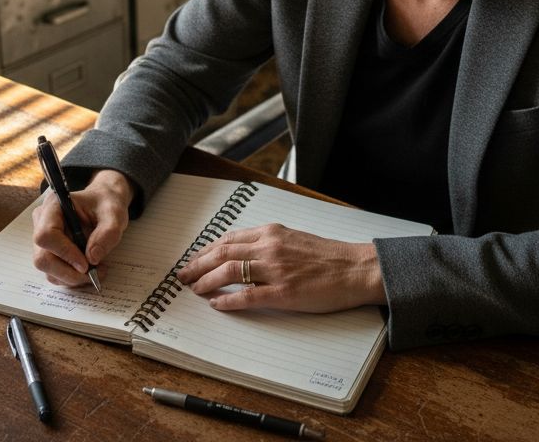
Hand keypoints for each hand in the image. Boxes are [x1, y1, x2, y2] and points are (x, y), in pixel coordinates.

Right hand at [31, 169, 132, 286]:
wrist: (103, 206)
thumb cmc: (106, 205)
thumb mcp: (114, 214)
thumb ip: (108, 233)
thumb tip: (92, 258)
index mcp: (53, 206)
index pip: (46, 235)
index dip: (65, 253)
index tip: (87, 264)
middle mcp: (42, 222)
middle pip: (43, 258)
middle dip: (69, 272)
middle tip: (94, 274)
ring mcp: (44, 240)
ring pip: (48, 269)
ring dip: (72, 277)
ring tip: (96, 271)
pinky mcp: (49, 252)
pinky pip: (54, 273)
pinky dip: (71, 278)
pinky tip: (88, 270)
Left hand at [176, 223, 385, 312]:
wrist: (356, 269)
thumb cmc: (328, 256)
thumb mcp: (294, 238)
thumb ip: (268, 243)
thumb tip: (242, 252)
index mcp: (271, 232)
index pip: (228, 239)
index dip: (205, 250)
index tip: (193, 260)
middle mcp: (270, 247)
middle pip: (222, 253)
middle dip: (197, 266)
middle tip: (183, 276)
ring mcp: (276, 270)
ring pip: (229, 272)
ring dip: (206, 282)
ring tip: (195, 290)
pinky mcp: (284, 293)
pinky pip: (247, 296)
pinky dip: (227, 301)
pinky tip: (216, 305)